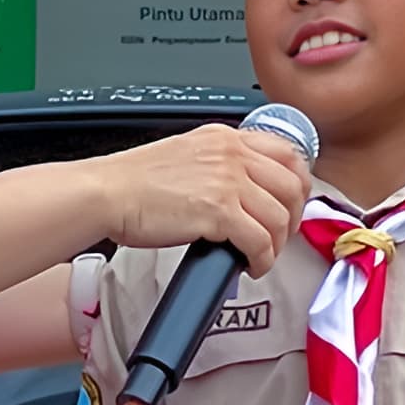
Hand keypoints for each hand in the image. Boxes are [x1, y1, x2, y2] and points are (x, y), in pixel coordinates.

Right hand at [94, 124, 306, 273]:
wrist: (107, 193)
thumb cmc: (135, 181)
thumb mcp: (187, 154)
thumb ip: (220, 163)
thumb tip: (246, 190)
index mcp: (225, 138)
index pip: (287, 153)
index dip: (298, 183)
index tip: (292, 203)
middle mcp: (231, 154)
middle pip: (292, 186)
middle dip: (292, 217)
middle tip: (280, 236)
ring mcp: (227, 182)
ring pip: (280, 217)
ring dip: (277, 244)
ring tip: (260, 256)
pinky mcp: (218, 212)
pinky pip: (260, 242)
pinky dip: (262, 260)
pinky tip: (250, 265)